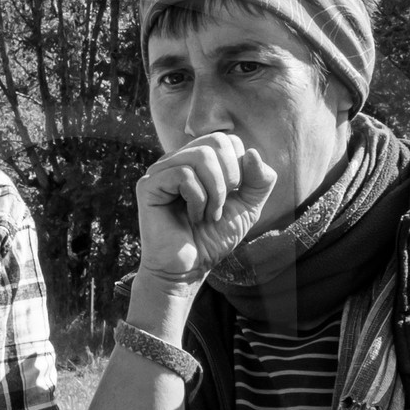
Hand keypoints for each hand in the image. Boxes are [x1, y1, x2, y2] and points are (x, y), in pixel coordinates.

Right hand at [136, 133, 277, 285]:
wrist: (188, 269)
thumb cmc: (213, 239)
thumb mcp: (248, 208)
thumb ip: (260, 181)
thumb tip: (253, 153)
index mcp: (197, 160)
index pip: (227, 140)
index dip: (240, 168)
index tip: (231, 197)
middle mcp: (178, 159)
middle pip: (217, 140)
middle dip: (231, 177)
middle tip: (221, 206)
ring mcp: (161, 170)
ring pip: (201, 156)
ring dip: (215, 192)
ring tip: (208, 215)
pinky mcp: (149, 185)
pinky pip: (184, 175)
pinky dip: (197, 200)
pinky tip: (192, 217)